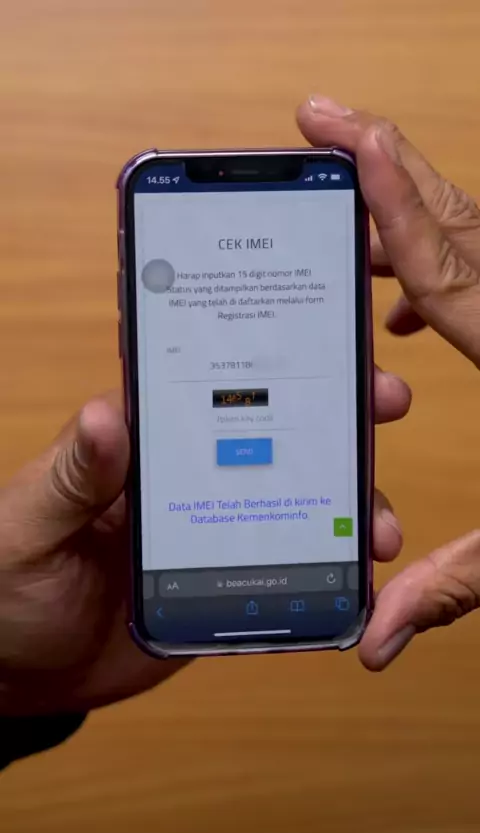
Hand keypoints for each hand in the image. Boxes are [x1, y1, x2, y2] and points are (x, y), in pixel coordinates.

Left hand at [0, 376, 408, 713]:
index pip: (209, 385)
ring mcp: (211, 527)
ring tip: (378, 528)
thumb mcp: (30, 523)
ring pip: (288, 499)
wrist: (22, 669)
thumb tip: (107, 413)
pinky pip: (282, 565)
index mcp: (138, 444)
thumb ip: (71, 477)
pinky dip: (323, 566)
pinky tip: (357, 574)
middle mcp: (184, 475)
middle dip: (330, 420)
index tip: (329, 351)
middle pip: (268, 433)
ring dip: (340, 503)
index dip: (270, 361)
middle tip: (385, 408)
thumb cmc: (8, 580)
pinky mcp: (223, 580)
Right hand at [297, 94, 479, 667]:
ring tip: (345, 201)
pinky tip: (404, 304)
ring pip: (477, 230)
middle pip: (460, 220)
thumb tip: (373, 641)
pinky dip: (439, 260)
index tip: (352, 145)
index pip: (449, 272)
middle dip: (387, 163)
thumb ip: (454, 586)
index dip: (395, 210)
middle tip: (325, 121)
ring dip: (409, 208)